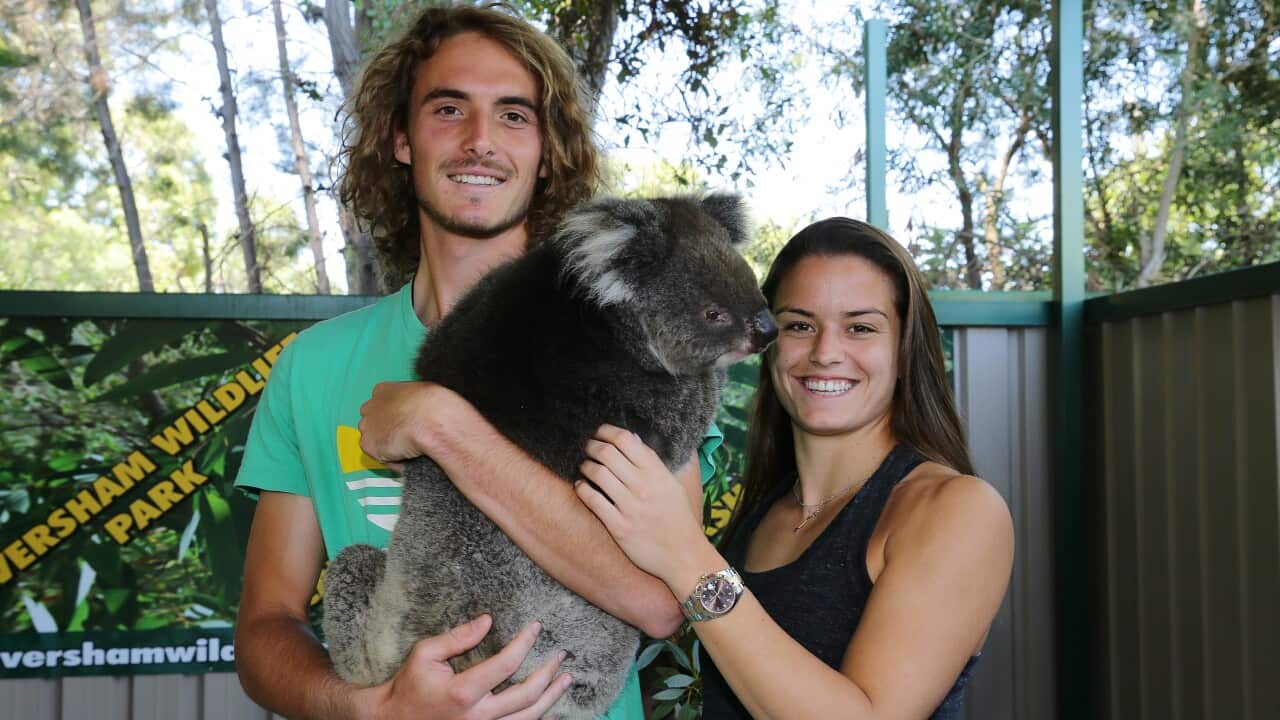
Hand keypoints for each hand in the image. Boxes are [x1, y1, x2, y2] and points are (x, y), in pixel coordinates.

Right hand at [354, 614, 570, 719]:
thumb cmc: (410, 685)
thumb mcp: (425, 654)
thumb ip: (458, 637)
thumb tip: (488, 620)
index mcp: (463, 692)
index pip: (506, 665)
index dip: (525, 643)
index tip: (536, 627)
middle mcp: (477, 716)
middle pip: (526, 695)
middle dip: (548, 672)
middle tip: (560, 655)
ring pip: (529, 717)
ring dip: (552, 697)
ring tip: (565, 678)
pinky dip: (539, 718)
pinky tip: (552, 708)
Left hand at [358, 381, 459, 468]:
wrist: (431, 421)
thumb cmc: (433, 406)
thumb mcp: (422, 393)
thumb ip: (411, 401)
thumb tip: (416, 411)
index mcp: (383, 390)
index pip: (381, 404)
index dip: (392, 415)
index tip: (402, 421)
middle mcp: (370, 406)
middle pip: (372, 420)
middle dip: (385, 428)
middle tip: (403, 436)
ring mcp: (367, 426)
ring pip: (374, 439)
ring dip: (387, 444)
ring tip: (407, 447)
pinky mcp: (368, 445)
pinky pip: (380, 456)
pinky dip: (392, 459)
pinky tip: (407, 455)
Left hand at [574, 425, 707, 584]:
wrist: (684, 556)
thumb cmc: (677, 518)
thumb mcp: (671, 484)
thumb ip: (652, 462)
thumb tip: (631, 439)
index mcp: (657, 472)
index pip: (625, 440)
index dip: (606, 431)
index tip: (600, 433)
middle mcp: (644, 486)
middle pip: (607, 453)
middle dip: (592, 446)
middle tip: (588, 448)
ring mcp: (631, 507)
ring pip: (597, 474)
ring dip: (586, 466)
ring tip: (585, 467)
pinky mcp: (620, 528)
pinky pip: (593, 500)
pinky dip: (582, 489)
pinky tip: (582, 487)